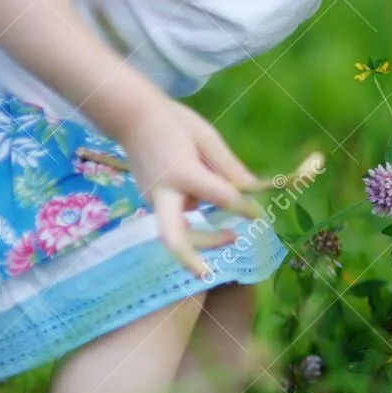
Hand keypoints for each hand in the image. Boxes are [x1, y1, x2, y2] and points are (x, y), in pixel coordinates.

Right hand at [116, 98, 265, 278]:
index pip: (220, 197)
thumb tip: (253, 189)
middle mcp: (163, 193)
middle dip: (190, 258)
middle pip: (173, 237)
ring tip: (231, 235)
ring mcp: (153, 199)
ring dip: (203, 237)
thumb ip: (229, 167)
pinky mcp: (151, 200)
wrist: (131, 118)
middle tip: (208, 275)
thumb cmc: (174, 123)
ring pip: (177, 230)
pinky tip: (209, 201)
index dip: (244, 207)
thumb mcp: (207, 137)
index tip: (260, 215)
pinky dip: (195, 216)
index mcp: (181, 173)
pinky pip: (178, 214)